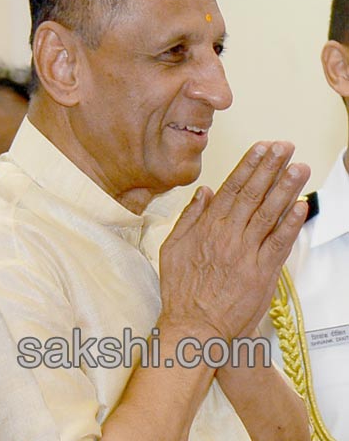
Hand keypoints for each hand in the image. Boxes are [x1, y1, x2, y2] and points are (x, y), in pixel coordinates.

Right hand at [158, 142, 308, 340]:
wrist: (194, 326)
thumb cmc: (182, 291)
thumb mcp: (172, 248)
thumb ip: (189, 218)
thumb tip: (204, 193)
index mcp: (206, 228)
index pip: (231, 189)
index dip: (248, 166)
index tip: (261, 148)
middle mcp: (227, 236)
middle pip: (252, 195)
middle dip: (270, 168)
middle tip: (285, 147)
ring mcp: (246, 254)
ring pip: (268, 214)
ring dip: (285, 188)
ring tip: (298, 167)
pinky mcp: (261, 273)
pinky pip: (279, 244)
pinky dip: (291, 224)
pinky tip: (301, 206)